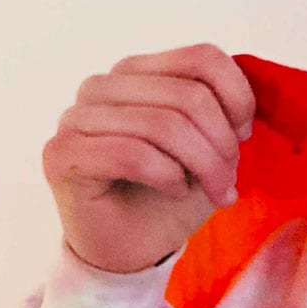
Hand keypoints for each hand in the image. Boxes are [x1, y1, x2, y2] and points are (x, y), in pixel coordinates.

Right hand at [42, 44, 255, 273]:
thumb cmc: (168, 196)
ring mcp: (76, 117)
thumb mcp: (210, 151)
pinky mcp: (62, 153)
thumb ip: (223, 116)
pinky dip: (167, 177)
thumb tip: (241, 112)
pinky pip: (132, 154)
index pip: (202, 58)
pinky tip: (174, 191)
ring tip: (213, 191)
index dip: (238, 99)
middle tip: (228, 181)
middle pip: (189, 96)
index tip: (244, 136)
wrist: (127, 248)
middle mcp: (103, 86)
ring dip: (204, 166)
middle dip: (223, 145)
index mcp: (138, 73)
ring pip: (164, 125)